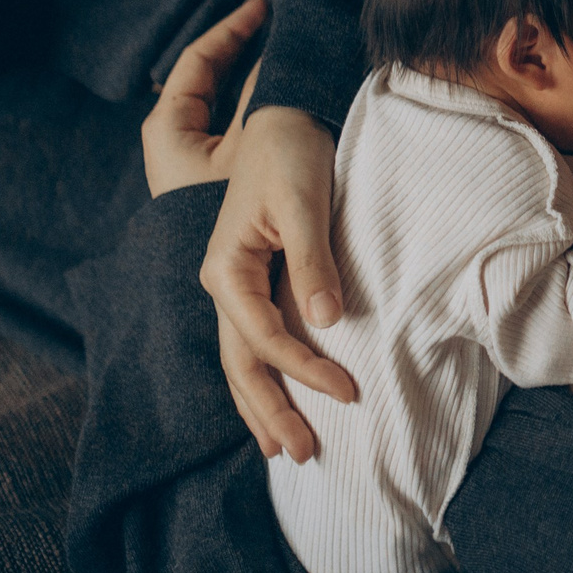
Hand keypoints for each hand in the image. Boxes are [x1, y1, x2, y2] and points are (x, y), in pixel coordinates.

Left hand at [139, 0, 267, 193]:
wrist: (234, 291)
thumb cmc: (233, 207)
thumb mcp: (254, 141)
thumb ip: (263, 95)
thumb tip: (282, 50)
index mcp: (168, 128)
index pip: (196, 60)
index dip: (232, 28)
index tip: (264, 6)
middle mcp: (172, 144)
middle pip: (206, 79)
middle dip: (242, 50)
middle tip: (275, 22)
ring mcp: (191, 165)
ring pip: (220, 105)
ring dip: (250, 79)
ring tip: (283, 54)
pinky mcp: (210, 183)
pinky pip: (230, 130)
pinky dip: (252, 109)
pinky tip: (280, 103)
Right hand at [160, 8, 358, 463]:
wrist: (285, 116)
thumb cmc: (292, 152)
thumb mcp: (305, 202)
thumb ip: (313, 261)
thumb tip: (327, 320)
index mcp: (227, 268)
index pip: (266, 338)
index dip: (305, 371)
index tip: (348, 392)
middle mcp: (224, 283)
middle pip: (241, 364)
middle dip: (269, 412)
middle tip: (301, 456)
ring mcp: (236, 285)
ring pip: (242, 359)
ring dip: (262, 405)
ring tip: (284, 449)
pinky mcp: (255, 281)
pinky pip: (256, 340)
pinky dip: (267, 376)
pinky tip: (281, 402)